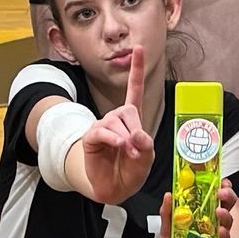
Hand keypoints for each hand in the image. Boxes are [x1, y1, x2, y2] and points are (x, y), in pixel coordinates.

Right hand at [76, 46, 157, 203]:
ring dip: (125, 139)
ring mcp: (103, 127)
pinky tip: (117, 144)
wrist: (115, 188)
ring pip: (115, 122)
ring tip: (128, 154)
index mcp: (132, 119)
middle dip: (135, 130)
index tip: (138, 49)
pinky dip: (111, 138)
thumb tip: (136, 134)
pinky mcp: (91, 137)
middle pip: (128, 111)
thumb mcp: (147, 158)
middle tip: (137, 151)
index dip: (136, 69)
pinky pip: (101, 131)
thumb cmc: (131, 170)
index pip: (134, 90)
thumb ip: (145, 145)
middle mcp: (116, 119)